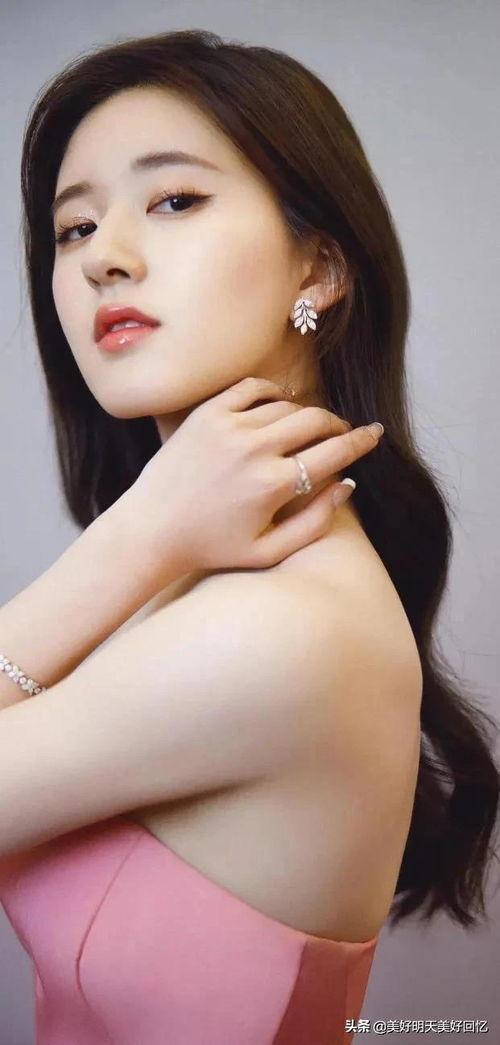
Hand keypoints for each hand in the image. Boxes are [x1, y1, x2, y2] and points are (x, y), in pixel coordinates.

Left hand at [130, 376, 383, 572]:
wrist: (152, 529)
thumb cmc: (212, 546)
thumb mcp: (269, 550)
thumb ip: (315, 522)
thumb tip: (347, 485)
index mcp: (274, 485)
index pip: (334, 452)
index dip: (361, 441)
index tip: (373, 434)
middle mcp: (254, 449)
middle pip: (315, 420)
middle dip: (336, 424)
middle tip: (341, 433)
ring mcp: (228, 426)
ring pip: (286, 405)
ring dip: (304, 413)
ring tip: (307, 427)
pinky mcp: (207, 413)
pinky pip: (252, 388)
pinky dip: (272, 392)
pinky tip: (278, 404)